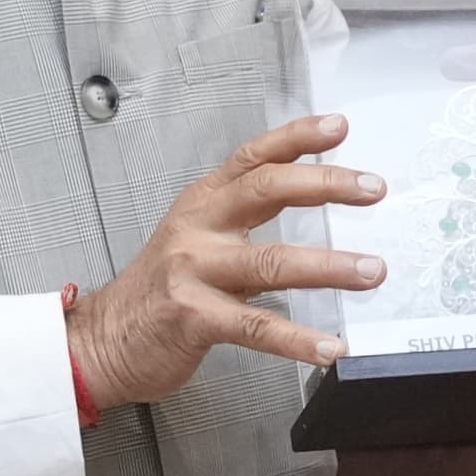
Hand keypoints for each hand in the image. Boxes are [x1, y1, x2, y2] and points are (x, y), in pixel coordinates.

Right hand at [74, 115, 380, 409]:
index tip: (338, 127)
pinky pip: (256, 327)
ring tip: (369, 271)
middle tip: (372, 188)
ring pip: (272, 261)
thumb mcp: (196, 237)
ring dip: (329, 266)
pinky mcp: (195, 318)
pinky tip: (328, 347)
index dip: (297, 138)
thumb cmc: (158, 291)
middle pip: (267, 190)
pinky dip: (298, 339)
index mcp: (203, 203)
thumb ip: (244, 216)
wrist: (103, 340)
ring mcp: (195, 271)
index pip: (254, 158)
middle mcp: (199, 229)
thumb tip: (312, 195)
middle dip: (325, 184)